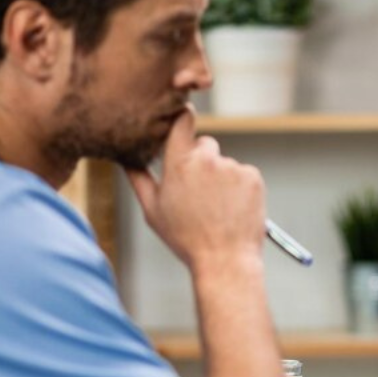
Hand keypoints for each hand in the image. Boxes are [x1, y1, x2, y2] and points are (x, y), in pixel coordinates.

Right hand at [126, 106, 265, 268]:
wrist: (224, 260)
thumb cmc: (185, 238)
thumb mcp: (152, 210)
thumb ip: (138, 178)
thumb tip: (125, 158)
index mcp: (179, 163)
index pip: (182, 122)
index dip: (182, 118)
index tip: (183, 116)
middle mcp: (207, 159)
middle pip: (205, 145)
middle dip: (202, 161)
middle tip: (199, 193)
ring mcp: (233, 167)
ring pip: (225, 163)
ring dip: (222, 178)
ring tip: (217, 208)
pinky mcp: (253, 177)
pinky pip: (244, 174)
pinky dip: (240, 187)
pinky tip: (232, 209)